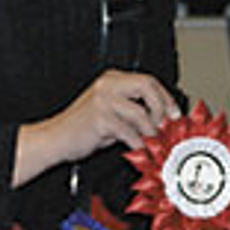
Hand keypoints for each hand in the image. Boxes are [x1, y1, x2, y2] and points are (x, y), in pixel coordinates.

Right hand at [14, 69, 180, 186]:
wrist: (54, 139)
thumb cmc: (82, 129)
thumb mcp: (110, 112)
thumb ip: (134, 111)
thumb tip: (161, 120)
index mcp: (112, 80)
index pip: (148, 80)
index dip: (165, 97)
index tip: (175, 113)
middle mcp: (108, 85)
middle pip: (148, 87)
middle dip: (162, 108)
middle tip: (167, 125)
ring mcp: (103, 100)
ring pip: (141, 112)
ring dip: (151, 131)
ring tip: (153, 142)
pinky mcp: (100, 119)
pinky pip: (130, 132)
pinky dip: (138, 143)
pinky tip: (139, 149)